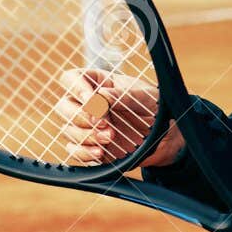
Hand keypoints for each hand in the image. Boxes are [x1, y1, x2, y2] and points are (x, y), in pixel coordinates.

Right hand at [54, 69, 180, 165]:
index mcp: (98, 83)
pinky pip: (74, 151)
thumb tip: (101, 96)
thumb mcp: (145, 96)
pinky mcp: (90, 146)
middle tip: (103, 123)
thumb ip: (125, 95)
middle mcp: (87, 104)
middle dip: (80, 116)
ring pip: (68, 130)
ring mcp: (86, 126)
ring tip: (110, 136)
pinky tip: (100, 152)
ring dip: (86, 135)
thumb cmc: (154, 107)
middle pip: (63, 107)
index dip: (76, 88)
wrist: (167, 135)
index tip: (92, 100)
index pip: (71, 79)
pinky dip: (84, 153)